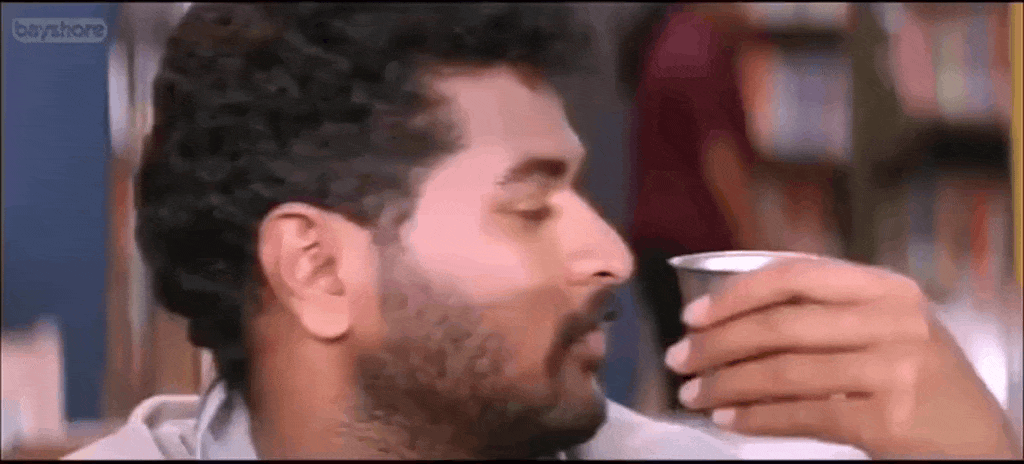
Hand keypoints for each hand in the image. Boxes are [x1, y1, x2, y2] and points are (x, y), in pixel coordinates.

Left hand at [664, 257, 1021, 458]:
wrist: (979, 444)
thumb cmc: (921, 384)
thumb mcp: (886, 330)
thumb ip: (826, 313)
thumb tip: (732, 317)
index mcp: (887, 288)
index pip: (795, 274)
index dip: (735, 293)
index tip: (693, 315)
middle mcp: (894, 321)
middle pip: (780, 324)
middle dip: (717, 344)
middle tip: (679, 360)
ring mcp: (894, 368)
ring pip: (784, 371)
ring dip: (727, 385)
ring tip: (694, 394)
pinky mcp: (889, 418)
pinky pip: (803, 414)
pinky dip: (756, 418)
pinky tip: (730, 420)